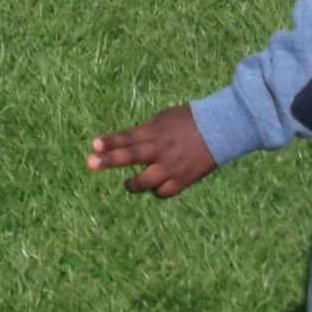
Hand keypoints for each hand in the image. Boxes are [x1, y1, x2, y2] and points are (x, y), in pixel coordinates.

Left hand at [87, 104, 217, 199]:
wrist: (221, 129)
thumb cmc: (189, 121)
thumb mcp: (164, 118)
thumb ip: (145, 131)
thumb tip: (128, 142)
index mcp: (156, 131)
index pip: (128, 136)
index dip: (111, 141)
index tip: (94, 144)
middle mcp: (161, 149)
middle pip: (131, 155)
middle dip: (109, 160)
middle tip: (90, 163)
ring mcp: (172, 166)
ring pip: (145, 182)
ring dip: (133, 184)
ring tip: (129, 183)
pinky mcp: (183, 179)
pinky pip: (163, 192)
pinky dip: (157, 190)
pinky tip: (155, 186)